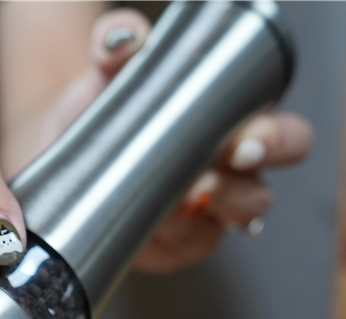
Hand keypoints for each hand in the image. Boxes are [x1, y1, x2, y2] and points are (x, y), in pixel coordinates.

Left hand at [31, 8, 313, 274]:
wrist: (59, 144)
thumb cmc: (103, 101)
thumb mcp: (110, 67)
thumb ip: (120, 43)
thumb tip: (122, 41)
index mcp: (237, 126)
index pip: (286, 140)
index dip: (275, 143)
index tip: (244, 142)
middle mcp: (229, 176)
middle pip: (258, 196)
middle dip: (235, 192)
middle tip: (203, 182)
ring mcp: (201, 217)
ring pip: (217, 231)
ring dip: (194, 220)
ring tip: (169, 204)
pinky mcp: (167, 246)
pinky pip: (177, 250)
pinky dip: (161, 240)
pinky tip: (145, 226)